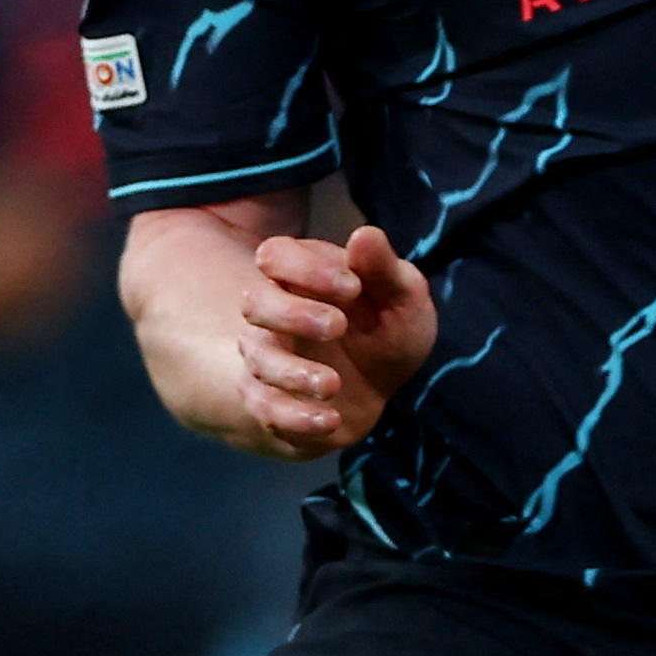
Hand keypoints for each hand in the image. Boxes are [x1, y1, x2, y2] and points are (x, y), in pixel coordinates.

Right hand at [234, 222, 434, 456]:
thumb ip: (384, 269)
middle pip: (254, 303)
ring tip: (333, 383)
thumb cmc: (386, 330)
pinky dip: (295, 418)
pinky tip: (329, 420)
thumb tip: (365, 234)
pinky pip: (266, 409)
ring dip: (293, 373)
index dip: (306, 267)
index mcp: (301, 276)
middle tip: (339, 326)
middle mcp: (274, 313)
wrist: (378, 389)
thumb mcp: (402, 298)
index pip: (276, 255)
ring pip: (258, 359)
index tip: (352, 286)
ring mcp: (268, 357)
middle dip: (292, 314)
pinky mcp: (272, 401)